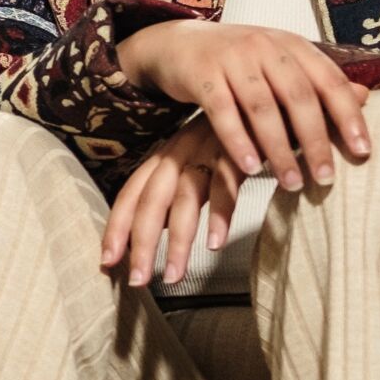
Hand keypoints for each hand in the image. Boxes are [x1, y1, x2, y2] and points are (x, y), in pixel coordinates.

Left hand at [102, 120, 245, 288]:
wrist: (271, 99)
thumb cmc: (235, 137)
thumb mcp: (200, 162)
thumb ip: (178, 192)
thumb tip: (156, 231)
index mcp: (167, 156)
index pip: (132, 193)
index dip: (117, 226)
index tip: (107, 261)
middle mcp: (181, 152)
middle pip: (151, 200)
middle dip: (140, 243)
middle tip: (137, 280)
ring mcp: (209, 150)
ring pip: (184, 199)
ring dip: (177, 241)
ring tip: (173, 275)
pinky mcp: (239, 152)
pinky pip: (226, 187)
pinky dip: (219, 216)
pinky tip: (214, 244)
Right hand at [114, 20, 371, 188]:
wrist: (179, 42)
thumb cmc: (239, 62)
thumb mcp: (280, 65)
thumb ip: (316, 82)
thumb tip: (365, 97)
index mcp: (292, 45)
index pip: (329, 81)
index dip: (349, 116)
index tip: (363, 152)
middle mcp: (266, 46)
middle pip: (299, 97)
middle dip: (316, 141)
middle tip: (325, 179)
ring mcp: (233, 58)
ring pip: (262, 107)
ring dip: (279, 149)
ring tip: (291, 183)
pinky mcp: (203, 73)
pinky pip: (223, 112)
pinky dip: (238, 141)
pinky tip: (250, 168)